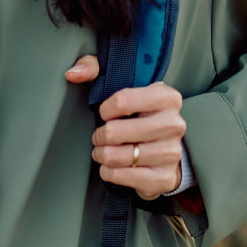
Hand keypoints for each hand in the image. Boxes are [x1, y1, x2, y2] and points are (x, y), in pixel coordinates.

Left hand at [67, 55, 186, 199]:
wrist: (167, 147)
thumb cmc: (140, 115)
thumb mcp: (124, 86)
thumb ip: (95, 68)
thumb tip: (73, 73)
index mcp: (167, 97)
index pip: (122, 100)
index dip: (104, 110)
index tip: (106, 114)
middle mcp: (173, 124)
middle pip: (115, 132)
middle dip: (100, 136)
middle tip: (101, 136)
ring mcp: (171, 152)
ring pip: (117, 157)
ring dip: (103, 155)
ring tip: (104, 151)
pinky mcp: (164, 177)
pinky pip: (124, 177)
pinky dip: (110, 172)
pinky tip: (112, 166)